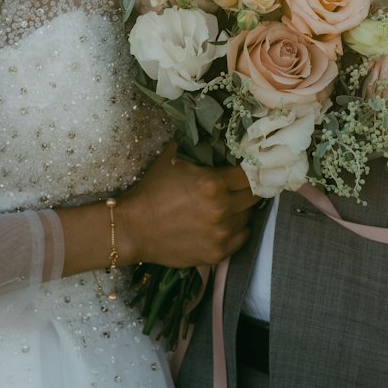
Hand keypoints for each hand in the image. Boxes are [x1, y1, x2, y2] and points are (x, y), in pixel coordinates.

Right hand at [116, 143, 258, 268]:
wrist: (133, 227)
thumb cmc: (152, 189)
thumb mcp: (173, 158)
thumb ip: (198, 146)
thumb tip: (215, 134)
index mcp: (213, 183)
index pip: (249, 173)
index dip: (251, 168)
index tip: (251, 167)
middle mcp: (221, 208)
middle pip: (253, 195)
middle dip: (248, 188)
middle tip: (241, 185)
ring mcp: (221, 233)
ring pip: (248, 216)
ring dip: (241, 208)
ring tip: (229, 204)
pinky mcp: (217, 253)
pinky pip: (242, 237)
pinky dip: (238, 229)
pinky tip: (226, 222)